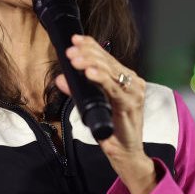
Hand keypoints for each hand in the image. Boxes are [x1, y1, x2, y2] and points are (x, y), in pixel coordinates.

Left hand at [56, 35, 155, 193]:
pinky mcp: (130, 106)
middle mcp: (133, 83)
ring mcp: (134, 94)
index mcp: (125, 80)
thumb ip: (78, 91)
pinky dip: (102, 79)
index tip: (75, 39)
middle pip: (108, 62)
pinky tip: (90, 73)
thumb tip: (60, 78)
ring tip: (76, 59)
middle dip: (88, 53)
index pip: (107, 57)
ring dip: (92, 63)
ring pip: (111, 72)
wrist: (127, 154)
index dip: (91, 46)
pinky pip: (114, 89)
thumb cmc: (112, 130)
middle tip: (70, 50)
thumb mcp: (91, 106)